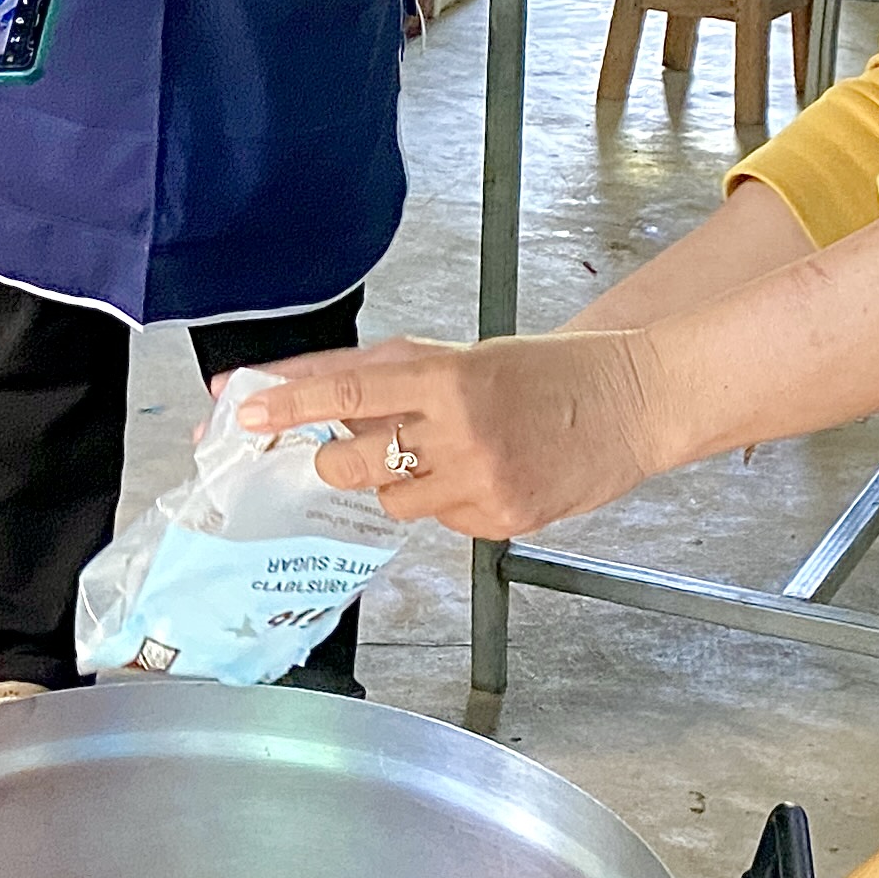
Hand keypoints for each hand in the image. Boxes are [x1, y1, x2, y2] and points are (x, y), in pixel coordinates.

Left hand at [236, 332, 672, 539]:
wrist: (634, 401)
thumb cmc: (545, 372)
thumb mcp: (464, 356)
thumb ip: (390, 377)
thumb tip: (307, 394)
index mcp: (448, 378)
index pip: (348, 391)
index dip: (290, 403)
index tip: (244, 412)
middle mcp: (461, 432)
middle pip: (353, 464)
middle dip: (334, 460)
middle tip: (343, 449)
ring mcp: (483, 482)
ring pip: (391, 501)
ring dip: (398, 481)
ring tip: (447, 453)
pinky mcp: (503, 521)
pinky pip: (439, 522)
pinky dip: (445, 502)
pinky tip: (484, 474)